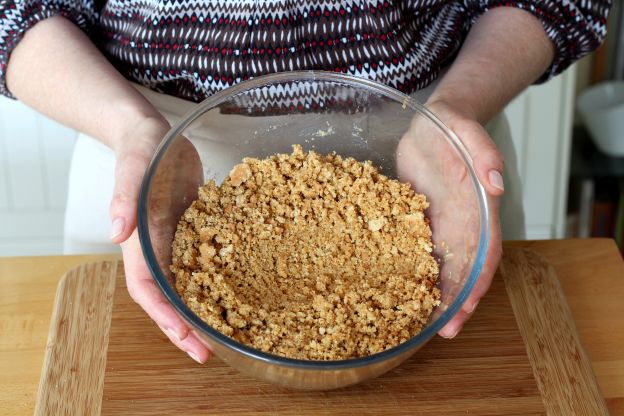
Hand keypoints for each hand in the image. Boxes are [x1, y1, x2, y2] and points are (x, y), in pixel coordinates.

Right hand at [109, 116, 211, 362]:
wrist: (154, 135)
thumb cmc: (141, 150)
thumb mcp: (133, 168)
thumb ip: (124, 197)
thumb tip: (116, 232)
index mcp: (140, 243)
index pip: (147, 288)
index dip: (164, 315)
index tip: (184, 335)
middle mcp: (158, 250)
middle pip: (169, 298)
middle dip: (185, 328)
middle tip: (209, 353)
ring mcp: (177, 243)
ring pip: (189, 286)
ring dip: (205, 311)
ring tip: (228, 335)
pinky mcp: (196, 233)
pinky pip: (208, 264)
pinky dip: (221, 283)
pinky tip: (244, 294)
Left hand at [396, 100, 503, 338]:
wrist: (429, 123)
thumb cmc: (451, 125)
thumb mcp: (467, 128)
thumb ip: (483, 152)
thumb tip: (497, 183)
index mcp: (478, 207)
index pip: (485, 251)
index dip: (479, 279)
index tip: (468, 305)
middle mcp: (461, 221)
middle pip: (465, 267)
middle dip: (457, 300)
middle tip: (444, 331)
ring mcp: (439, 223)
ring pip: (441, 265)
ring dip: (434, 293)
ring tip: (420, 321)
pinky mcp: (416, 218)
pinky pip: (415, 250)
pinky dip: (411, 272)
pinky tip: (396, 289)